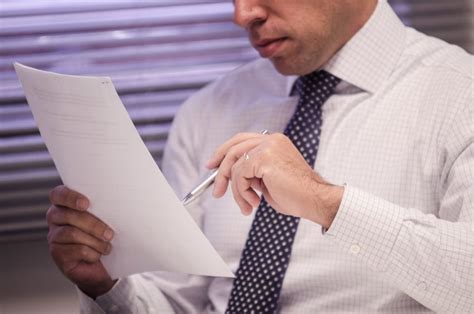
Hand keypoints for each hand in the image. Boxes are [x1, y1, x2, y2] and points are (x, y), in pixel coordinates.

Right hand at [46, 185, 115, 297]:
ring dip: (95, 241)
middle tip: (109, 234)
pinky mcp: (58, 254)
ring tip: (107, 246)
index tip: (86, 204)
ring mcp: (54, 237)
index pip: (58, 194)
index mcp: (65, 204)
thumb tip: (117, 201)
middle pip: (68, 215)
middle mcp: (56, 218)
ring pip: (72, 233)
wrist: (106, 264)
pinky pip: (75, 250)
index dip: (70, 197)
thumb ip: (103, 207)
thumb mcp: (107, 218)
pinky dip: (92, 253)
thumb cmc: (106, 235)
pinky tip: (99, 255)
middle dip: (93, 224)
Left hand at [206, 132, 343, 228]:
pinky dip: (242, 192)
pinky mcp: (264, 157)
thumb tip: (231, 176)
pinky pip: (239, 175)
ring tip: (247, 205)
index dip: (224, 151)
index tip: (213, 165)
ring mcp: (268, 146)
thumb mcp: (268, 180)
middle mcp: (271, 140)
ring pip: (235, 166)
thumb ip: (251, 173)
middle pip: (233, 148)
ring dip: (236, 191)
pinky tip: (255, 201)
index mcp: (274, 142)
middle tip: (217, 191)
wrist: (314, 200)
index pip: (242, 140)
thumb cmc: (296, 194)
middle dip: (221, 171)